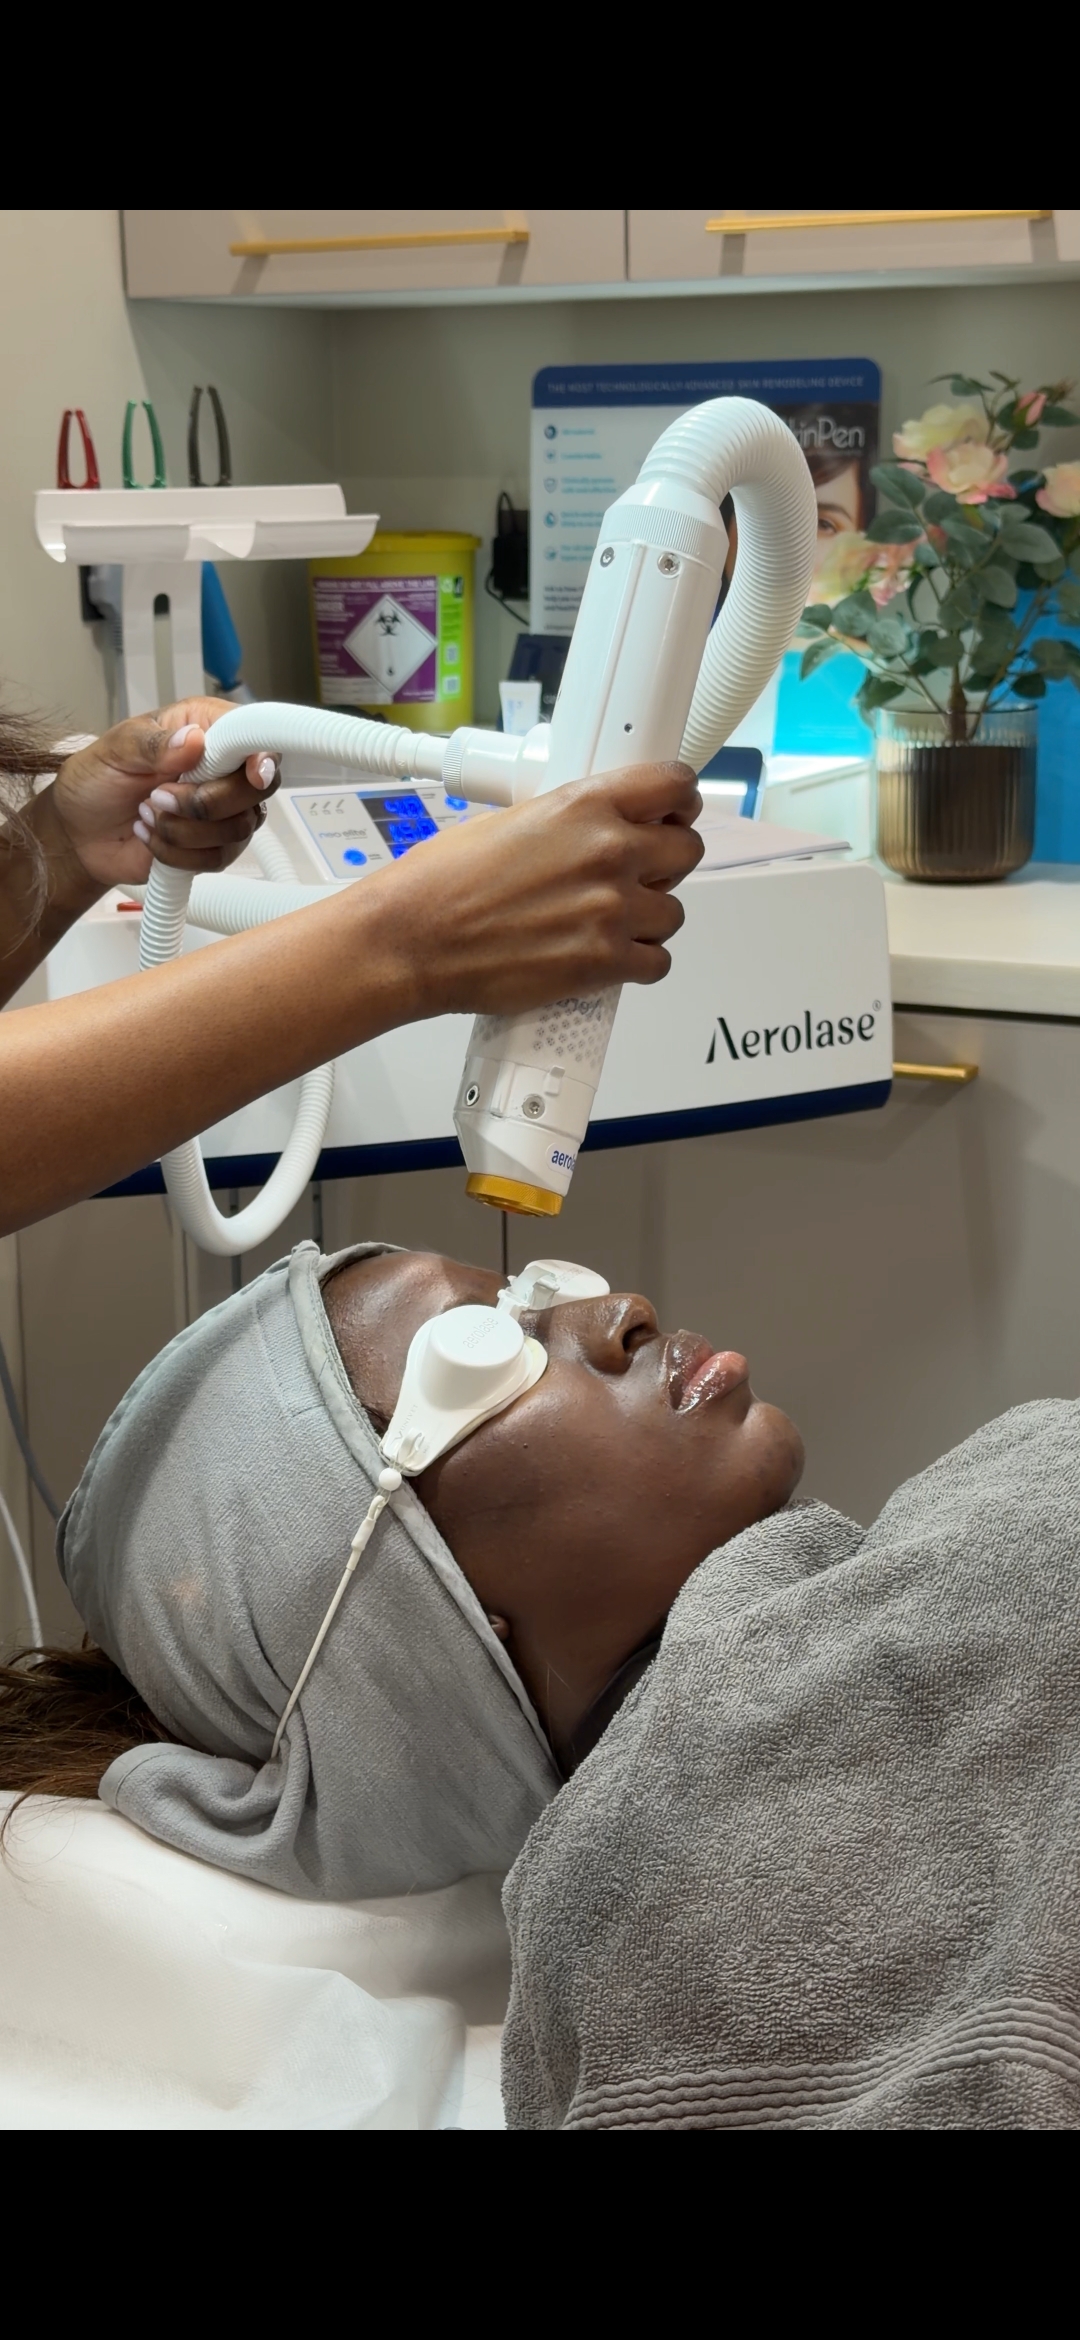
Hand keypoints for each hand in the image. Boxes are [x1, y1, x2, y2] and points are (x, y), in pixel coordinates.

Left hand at [48, 697, 279, 892]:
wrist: (80, 831)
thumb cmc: (97, 778)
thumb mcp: (115, 749)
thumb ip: (154, 743)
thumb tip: (194, 741)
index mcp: (207, 729)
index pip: (257, 738)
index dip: (263, 757)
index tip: (252, 774)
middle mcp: (224, 769)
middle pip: (255, 792)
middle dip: (204, 803)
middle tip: (157, 797)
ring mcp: (223, 812)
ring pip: (237, 830)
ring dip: (183, 830)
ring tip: (146, 815)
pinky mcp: (213, 847)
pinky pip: (217, 858)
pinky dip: (177, 853)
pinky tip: (152, 837)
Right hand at [392, 761, 703, 1019]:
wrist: (412, 940)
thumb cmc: (441, 884)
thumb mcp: (510, 820)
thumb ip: (568, 821)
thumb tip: (592, 829)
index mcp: (584, 806)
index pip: (673, 784)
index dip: (679, 801)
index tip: (674, 811)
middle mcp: (608, 853)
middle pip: (687, 850)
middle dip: (667, 862)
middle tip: (639, 873)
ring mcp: (611, 910)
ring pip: (674, 912)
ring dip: (649, 918)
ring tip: (608, 922)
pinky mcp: (605, 963)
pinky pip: (658, 962)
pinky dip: (639, 963)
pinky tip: (609, 956)